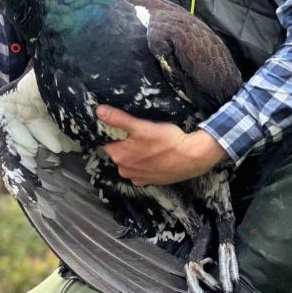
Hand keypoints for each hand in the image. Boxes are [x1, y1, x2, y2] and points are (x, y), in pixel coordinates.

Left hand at [97, 105, 227, 185]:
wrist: (192, 157)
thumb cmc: (167, 141)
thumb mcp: (141, 126)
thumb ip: (118, 119)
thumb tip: (98, 111)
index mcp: (119, 156)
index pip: (106, 141)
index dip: (112, 132)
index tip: (121, 126)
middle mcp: (124, 170)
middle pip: (117, 151)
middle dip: (124, 143)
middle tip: (138, 133)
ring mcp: (137, 178)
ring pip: (129, 161)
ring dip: (134, 153)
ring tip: (147, 143)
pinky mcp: (149, 181)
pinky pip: (140, 170)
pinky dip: (144, 163)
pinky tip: (153, 155)